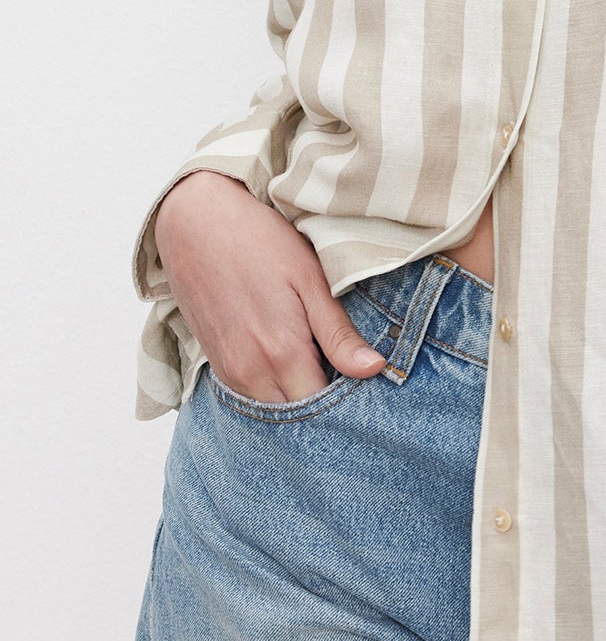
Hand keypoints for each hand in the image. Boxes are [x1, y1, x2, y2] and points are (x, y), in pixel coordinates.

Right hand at [154, 170, 385, 402]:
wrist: (196, 223)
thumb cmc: (259, 242)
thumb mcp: (310, 279)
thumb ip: (339, 333)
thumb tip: (375, 369)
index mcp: (282, 355)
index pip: (323, 409)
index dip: (349, 402)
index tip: (367, 385)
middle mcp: (251, 375)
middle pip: (297, 418)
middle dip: (324, 406)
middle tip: (347, 374)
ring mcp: (229, 373)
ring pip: (273, 410)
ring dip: (298, 398)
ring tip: (322, 366)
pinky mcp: (216, 366)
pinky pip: (252, 398)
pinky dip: (275, 390)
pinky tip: (291, 362)